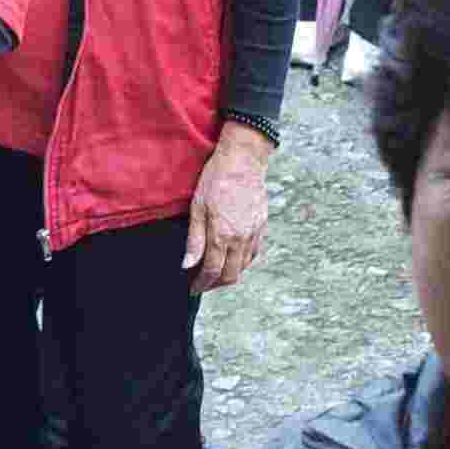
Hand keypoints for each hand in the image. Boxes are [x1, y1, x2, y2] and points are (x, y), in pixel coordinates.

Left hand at [186, 123, 272, 290]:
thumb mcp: (197, 208)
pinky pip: (253, 253)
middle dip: (215, 284)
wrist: (243, 160)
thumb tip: (187, 265)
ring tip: (215, 272)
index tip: (192, 288)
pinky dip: (242, 262)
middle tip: (201, 283)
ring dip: (229, 274)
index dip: (201, 284)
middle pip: (230, 275)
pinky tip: (232, 258)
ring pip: (243, 267)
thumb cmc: (216, 180)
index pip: (212, 271)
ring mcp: (254, 233)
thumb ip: (194, 240)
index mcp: (223, 235)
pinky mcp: (262, 226)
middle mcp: (241, 239)